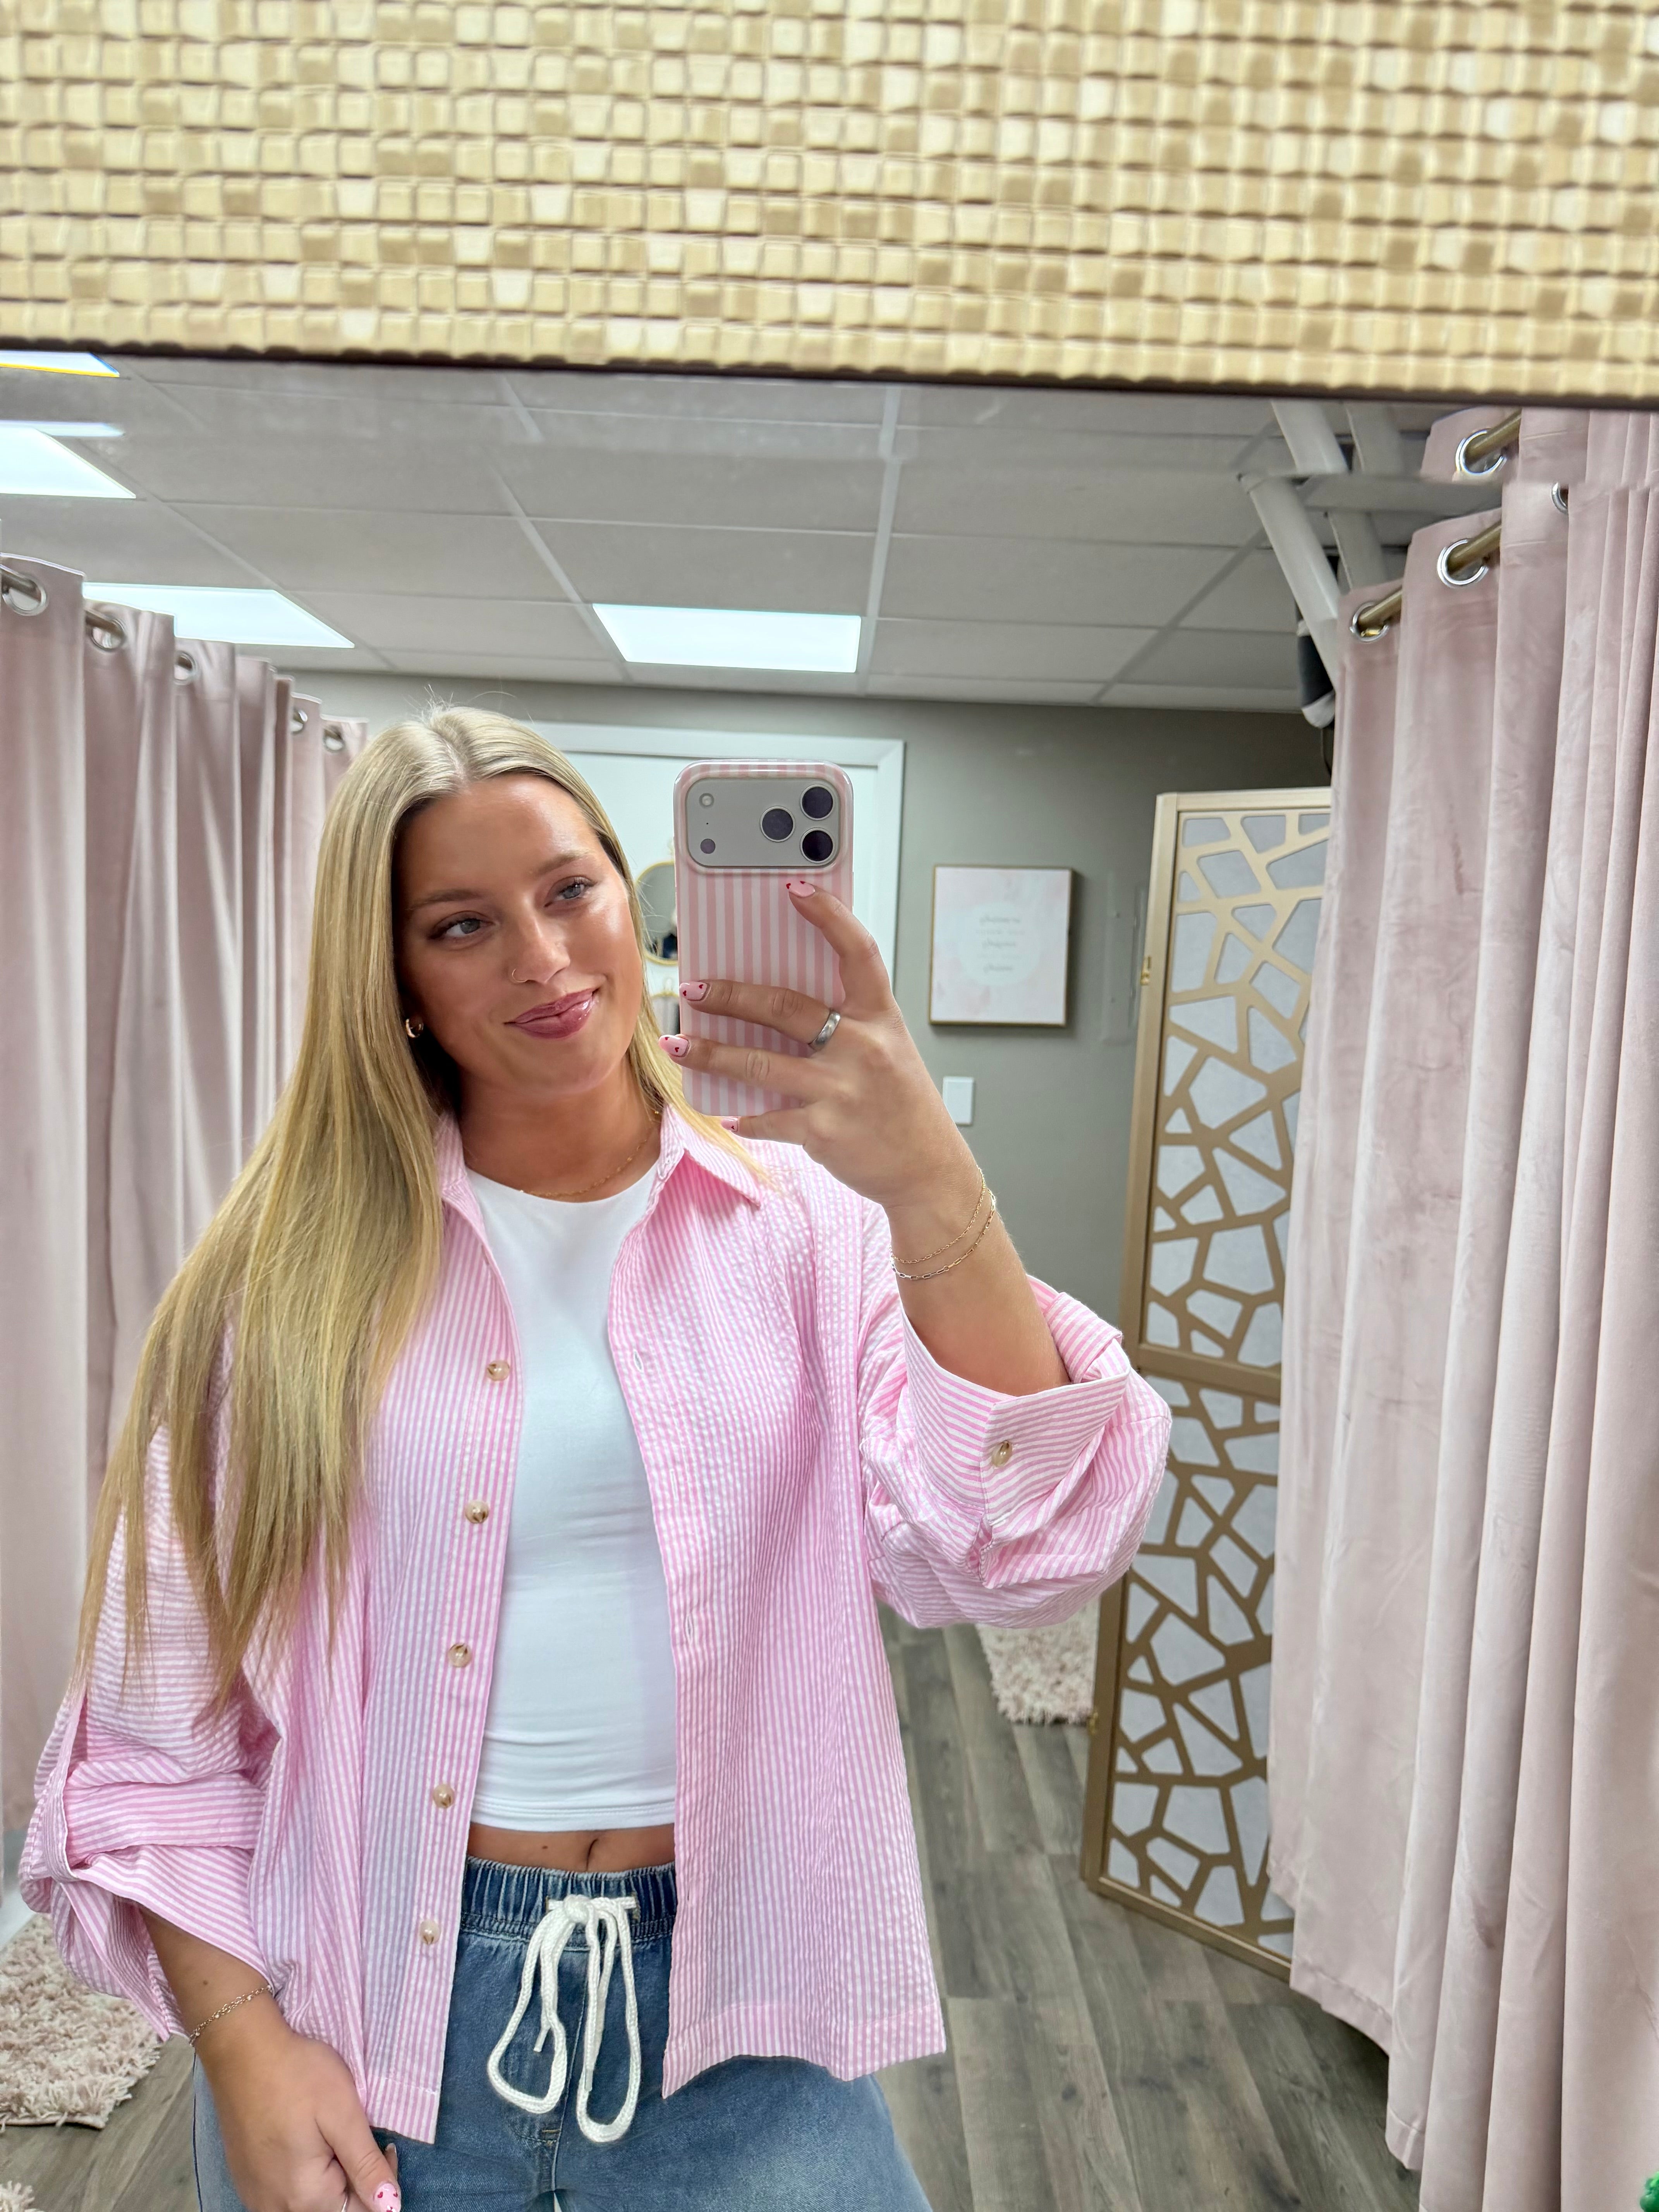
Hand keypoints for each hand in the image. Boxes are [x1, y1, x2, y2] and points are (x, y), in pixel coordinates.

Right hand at [200, 2007, 400, 2211]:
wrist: (243, 2054)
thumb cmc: (298, 2076)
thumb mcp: (343, 2114)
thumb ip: (366, 2166)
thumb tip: (391, 2206)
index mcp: (306, 2197)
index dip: (383, 2183)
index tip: (384, 2145)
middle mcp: (278, 2208)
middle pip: (334, 2209)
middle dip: (355, 2181)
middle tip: (358, 2135)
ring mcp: (258, 2198)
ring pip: (312, 2204)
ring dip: (331, 2179)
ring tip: (332, 2137)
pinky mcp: (249, 2183)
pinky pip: (287, 2196)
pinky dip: (306, 2178)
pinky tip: (307, 2143)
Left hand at [659, 879, 978, 1220]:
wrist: (928, 1170)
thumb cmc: (904, 1106)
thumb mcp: (888, 1051)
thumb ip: (847, 1025)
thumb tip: (779, 1006)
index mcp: (881, 1019)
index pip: (857, 952)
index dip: (828, 916)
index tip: (794, 889)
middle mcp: (863, 1048)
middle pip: (784, 1008)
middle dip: (730, 996)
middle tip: (693, 987)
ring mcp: (841, 1090)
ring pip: (760, 1064)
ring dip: (711, 1055)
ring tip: (678, 1046)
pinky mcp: (823, 1131)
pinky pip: (768, 1118)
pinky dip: (744, 1118)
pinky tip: (726, 1115)